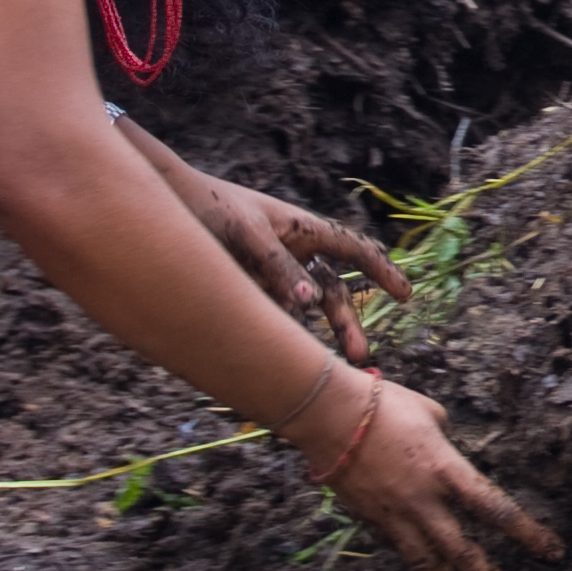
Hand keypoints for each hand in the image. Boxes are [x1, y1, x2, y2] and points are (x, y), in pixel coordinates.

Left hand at [164, 162, 411, 363]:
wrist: (166, 206)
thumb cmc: (212, 207)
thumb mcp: (248, 234)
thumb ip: (278, 267)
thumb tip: (309, 303)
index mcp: (305, 230)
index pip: (354, 251)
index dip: (382, 272)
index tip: (405, 296)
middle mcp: (295, 252)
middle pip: (333, 289)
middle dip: (347, 322)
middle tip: (358, 355)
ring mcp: (273, 272)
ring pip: (307, 306)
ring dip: (319, 333)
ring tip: (331, 364)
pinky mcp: (250, 288)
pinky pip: (274, 313)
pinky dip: (283, 330)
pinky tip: (283, 351)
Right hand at [297, 375, 561, 570]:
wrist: (327, 415)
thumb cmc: (382, 404)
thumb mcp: (430, 414)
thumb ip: (445, 439)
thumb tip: (446, 452)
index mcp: (446, 469)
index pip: (494, 508)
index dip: (526, 533)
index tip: (550, 551)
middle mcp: (423, 500)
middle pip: (461, 551)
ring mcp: (394, 514)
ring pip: (426, 564)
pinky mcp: (369, 519)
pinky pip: (398, 547)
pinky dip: (415, 564)